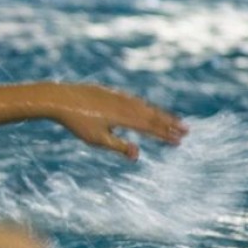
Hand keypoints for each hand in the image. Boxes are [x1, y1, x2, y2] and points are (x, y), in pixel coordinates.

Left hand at [52, 84, 187, 159]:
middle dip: (170, 124)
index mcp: (124, 117)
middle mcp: (126, 105)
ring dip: (160, 114)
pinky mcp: (111, 92)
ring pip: (145, 106)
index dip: (166, 134)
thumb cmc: (77, 122)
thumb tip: (137, 155)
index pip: (151, 128)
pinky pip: (134, 99)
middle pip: (152, 115)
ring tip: (173, 120)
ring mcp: (119, 97)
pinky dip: (145, 105)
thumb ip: (118, 146)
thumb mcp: (97, 139)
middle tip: (186, 131)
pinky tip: (147, 108)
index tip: (180, 140)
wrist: (61, 98)